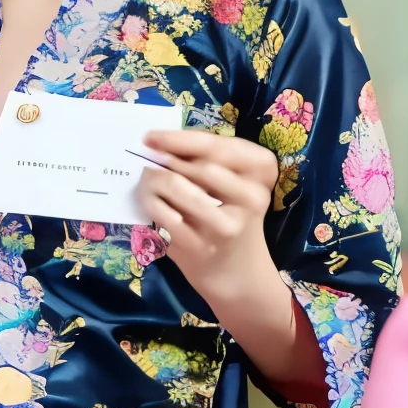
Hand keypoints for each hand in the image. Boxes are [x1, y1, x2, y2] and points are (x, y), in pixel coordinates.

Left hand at [136, 129, 278, 304]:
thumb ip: (207, 158)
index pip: (216, 146)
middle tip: (147, 157)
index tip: (151, 136)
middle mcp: (251, 197)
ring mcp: (224, 225)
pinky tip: (150, 201)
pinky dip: (150, 203)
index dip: (179, 139)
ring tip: (147, 179)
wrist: (237, 271)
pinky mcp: (200, 246)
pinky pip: (164, 214)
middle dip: (166, 158)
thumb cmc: (230, 214)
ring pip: (177, 186)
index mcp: (261, 171)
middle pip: (199, 166)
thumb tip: (160, 141)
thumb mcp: (233, 182)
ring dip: (154, 179)